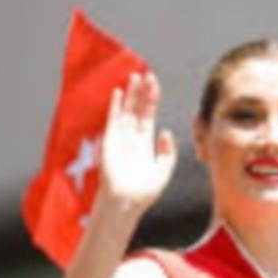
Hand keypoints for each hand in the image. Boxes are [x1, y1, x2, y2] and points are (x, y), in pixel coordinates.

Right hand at [98, 71, 176, 212]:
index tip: (155, 83)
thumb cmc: (144, 192)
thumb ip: (167, 152)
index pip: (149, 115)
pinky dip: (116, 106)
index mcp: (144, 143)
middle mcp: (132, 138)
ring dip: (130, 94)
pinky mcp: (110, 141)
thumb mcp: (164, 170)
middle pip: (138, 109)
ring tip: (135, 76)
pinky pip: (113, 119)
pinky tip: (119, 92)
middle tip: (147, 74)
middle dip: (142, 92)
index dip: (152, 99)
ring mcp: (120, 138)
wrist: (126, 203)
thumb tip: (166, 132)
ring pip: (126, 110)